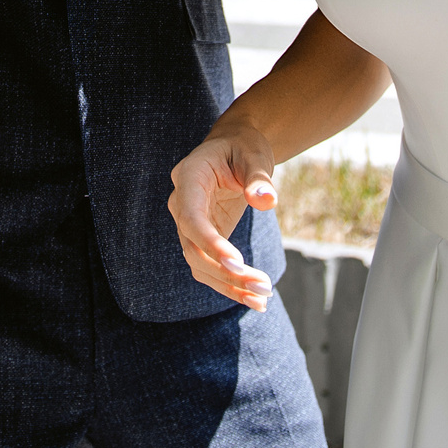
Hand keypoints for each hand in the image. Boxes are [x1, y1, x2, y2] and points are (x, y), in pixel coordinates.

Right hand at [168, 122, 278, 310]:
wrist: (236, 149)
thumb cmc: (245, 148)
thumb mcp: (255, 156)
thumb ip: (258, 178)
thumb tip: (266, 201)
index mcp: (189, 177)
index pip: (191, 217)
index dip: (210, 243)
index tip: (238, 264)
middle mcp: (181, 203)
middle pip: (193, 247)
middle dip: (225, 272)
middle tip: (262, 285)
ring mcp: (189, 223)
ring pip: (199, 264)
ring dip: (229, 285)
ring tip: (263, 297)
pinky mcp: (201, 238)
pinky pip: (209, 267)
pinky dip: (230, 285)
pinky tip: (255, 299)